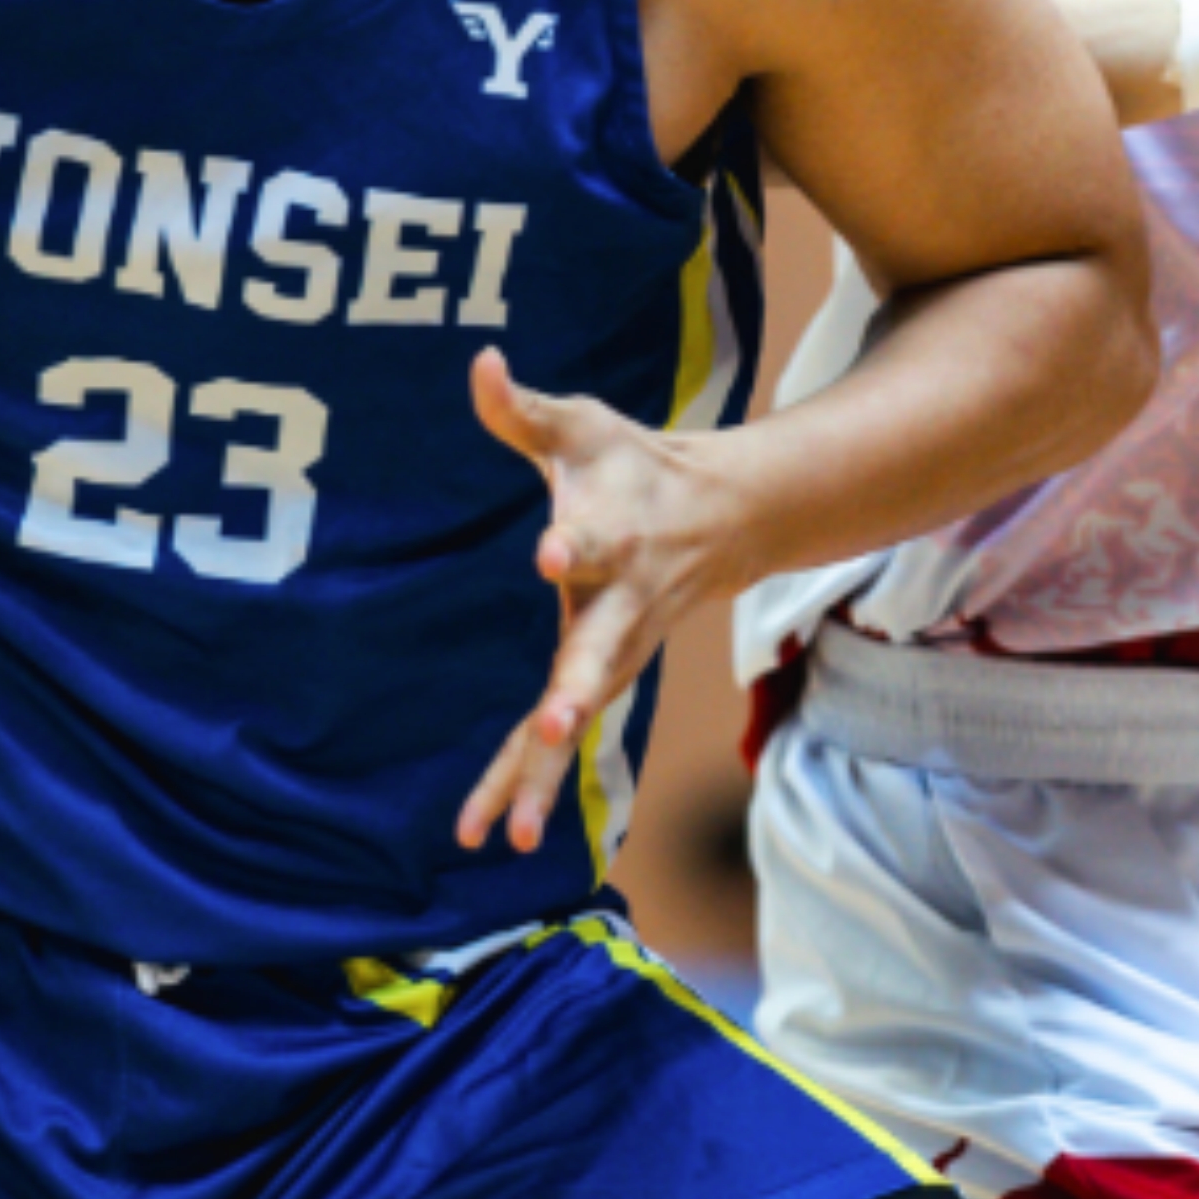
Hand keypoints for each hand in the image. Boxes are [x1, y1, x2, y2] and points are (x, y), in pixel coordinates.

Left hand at [455, 348, 737, 856]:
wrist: (719, 518)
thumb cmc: (632, 464)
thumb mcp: (581, 425)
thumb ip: (522, 407)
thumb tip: (478, 361)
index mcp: (615, 536)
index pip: (594, 539)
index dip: (572, 543)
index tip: (550, 551)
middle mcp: (621, 605)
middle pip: (597, 651)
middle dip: (577, 689)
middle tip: (559, 724)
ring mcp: (616, 652)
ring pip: (579, 716)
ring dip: (549, 774)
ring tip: (513, 836)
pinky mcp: (600, 680)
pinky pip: (561, 740)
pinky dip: (533, 785)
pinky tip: (495, 833)